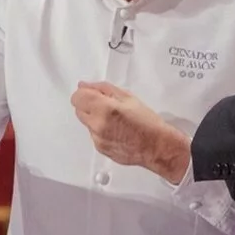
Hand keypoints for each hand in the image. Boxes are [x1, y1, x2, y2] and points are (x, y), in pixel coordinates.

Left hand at [71, 82, 190, 182]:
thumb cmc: (147, 122)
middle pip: (78, 110)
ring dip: (95, 119)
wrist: (157, 147)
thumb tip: (84, 86)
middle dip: (89, 105)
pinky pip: (94, 135)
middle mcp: (97, 125)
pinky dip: (101, 131)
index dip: (84, 93)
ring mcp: (97, 139)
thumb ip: (102, 89)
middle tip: (107, 106)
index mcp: (104, 109)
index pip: (77, 97)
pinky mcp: (100, 149)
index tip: (93, 94)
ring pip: (86, 123)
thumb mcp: (128, 97)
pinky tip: (117, 131)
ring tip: (115, 120)